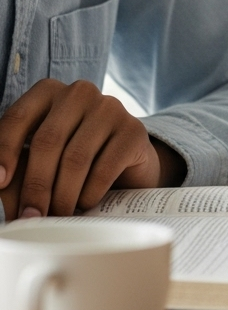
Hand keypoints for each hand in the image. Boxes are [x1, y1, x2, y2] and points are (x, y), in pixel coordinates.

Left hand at [0, 79, 185, 219]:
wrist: (125, 164)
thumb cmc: (72, 161)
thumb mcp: (40, 160)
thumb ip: (18, 170)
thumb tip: (1, 187)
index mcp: (49, 93)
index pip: (19, 117)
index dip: (5, 150)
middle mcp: (80, 93)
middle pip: (48, 140)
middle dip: (35, 186)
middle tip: (30, 216)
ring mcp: (110, 108)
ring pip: (76, 157)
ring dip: (62, 196)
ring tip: (58, 216)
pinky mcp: (134, 130)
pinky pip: (104, 168)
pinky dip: (89, 194)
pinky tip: (85, 203)